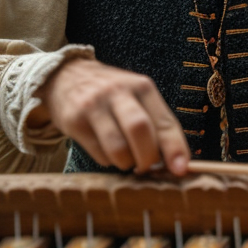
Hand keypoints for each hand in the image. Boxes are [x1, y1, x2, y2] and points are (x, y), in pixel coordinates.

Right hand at [32, 59, 189, 174]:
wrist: (65, 77)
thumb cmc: (111, 94)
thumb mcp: (136, 96)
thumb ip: (155, 123)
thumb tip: (176, 161)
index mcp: (142, 87)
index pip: (165, 121)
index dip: (175, 148)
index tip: (181, 169)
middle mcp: (118, 93)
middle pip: (140, 130)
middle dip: (148, 157)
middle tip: (146, 167)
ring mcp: (93, 105)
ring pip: (117, 147)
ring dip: (126, 163)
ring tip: (126, 159)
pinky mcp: (73, 120)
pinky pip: (98, 153)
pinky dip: (108, 161)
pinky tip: (106, 150)